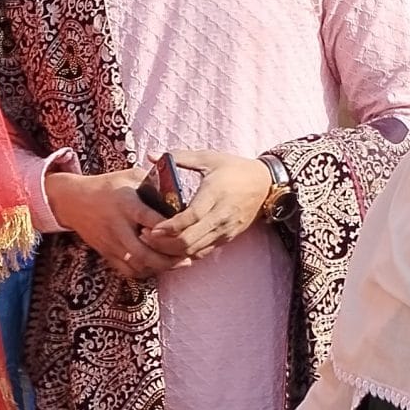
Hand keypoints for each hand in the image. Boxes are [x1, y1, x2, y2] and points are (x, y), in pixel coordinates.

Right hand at [44, 168, 182, 278]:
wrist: (74, 201)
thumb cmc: (108, 187)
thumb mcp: (131, 177)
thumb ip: (154, 183)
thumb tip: (180, 189)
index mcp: (126, 205)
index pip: (151, 221)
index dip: (170, 229)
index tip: (188, 230)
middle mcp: (118, 226)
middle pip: (144, 252)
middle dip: (169, 259)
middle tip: (189, 256)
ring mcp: (111, 243)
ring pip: (138, 265)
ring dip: (160, 267)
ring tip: (179, 263)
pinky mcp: (106, 253)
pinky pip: (128, 271)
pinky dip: (146, 272)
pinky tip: (158, 267)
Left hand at [146, 150, 280, 262]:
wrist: (265, 184)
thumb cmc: (234, 168)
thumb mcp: (208, 158)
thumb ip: (178, 157)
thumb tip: (150, 155)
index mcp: (215, 194)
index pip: (191, 217)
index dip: (170, 226)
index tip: (151, 228)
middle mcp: (221, 216)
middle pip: (190, 239)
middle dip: (164, 242)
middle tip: (144, 235)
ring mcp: (225, 230)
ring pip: (194, 250)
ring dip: (171, 251)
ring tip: (152, 242)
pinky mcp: (227, 239)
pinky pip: (202, 253)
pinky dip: (184, 254)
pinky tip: (169, 248)